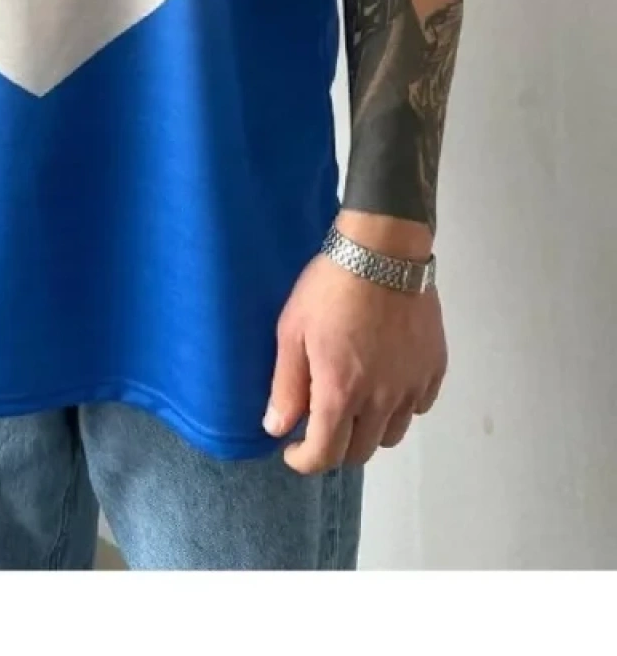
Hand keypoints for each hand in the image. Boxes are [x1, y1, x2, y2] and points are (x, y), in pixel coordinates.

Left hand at [264, 253, 446, 472]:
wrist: (383, 251)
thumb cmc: (329, 288)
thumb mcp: (292, 330)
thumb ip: (285, 385)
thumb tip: (276, 428)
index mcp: (341, 394)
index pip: (325, 456)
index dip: (304, 461)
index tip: (292, 448)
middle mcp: (382, 401)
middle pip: (360, 452)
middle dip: (336, 446)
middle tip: (321, 421)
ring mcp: (413, 386)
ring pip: (392, 434)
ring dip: (369, 429)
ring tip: (355, 402)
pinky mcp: (435, 368)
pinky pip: (419, 406)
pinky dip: (400, 406)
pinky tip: (386, 381)